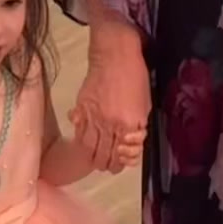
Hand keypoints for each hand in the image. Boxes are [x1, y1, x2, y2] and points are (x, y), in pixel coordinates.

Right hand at [70, 51, 150, 175]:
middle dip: (105, 165)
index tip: (118, 164)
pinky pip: (78, 132)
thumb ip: (136, 127)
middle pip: (103, 155)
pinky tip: (82, 144)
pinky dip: (80, 141)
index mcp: (128, 125)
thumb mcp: (144, 105)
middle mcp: (109, 125)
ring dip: (91, 158)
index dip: (119, 163)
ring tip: (93, 160)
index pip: (121, 155)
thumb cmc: (135, 77)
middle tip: (106, 166)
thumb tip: (128, 141)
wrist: (116, 56)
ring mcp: (93, 117)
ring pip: (88, 148)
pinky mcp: (81, 109)